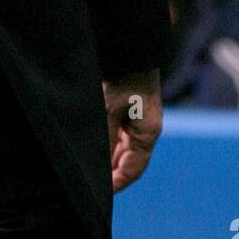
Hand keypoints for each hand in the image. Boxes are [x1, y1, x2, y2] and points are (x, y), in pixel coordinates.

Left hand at [102, 68, 162, 193]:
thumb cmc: (123, 77)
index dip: (118, 182)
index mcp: (148, 132)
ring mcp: (137, 119)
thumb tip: (99, 163)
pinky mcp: (127, 108)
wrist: (129, 47)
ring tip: (90, 166)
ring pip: (121, 147)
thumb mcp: (109, 109)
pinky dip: (107, 142)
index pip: (133, 168)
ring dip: (108, 157)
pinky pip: (117, 133)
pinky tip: (93, 146)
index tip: (102, 191)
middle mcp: (144, 128)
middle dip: (111, 171)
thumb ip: (106, 137)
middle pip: (128, 159)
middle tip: (91, 181)